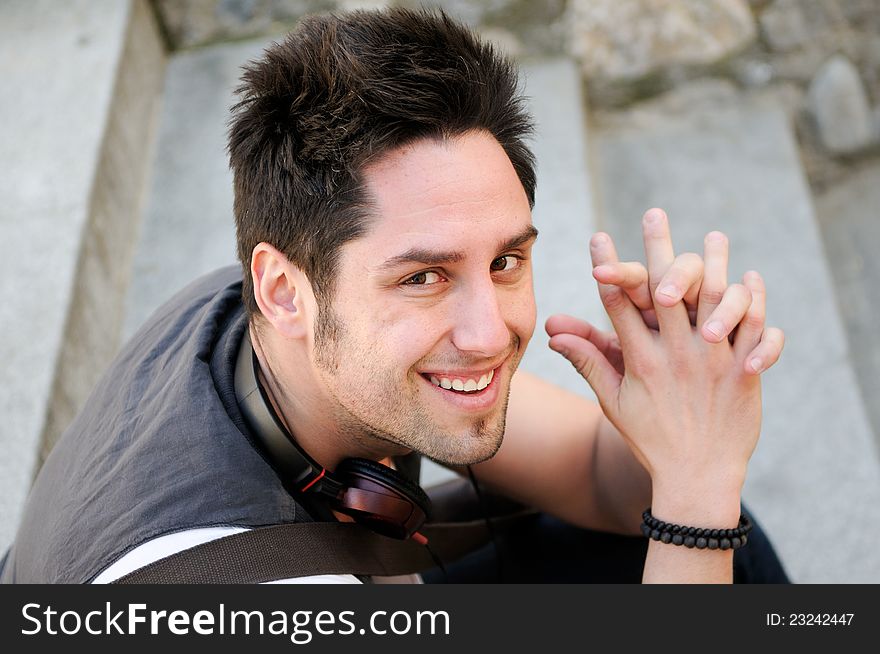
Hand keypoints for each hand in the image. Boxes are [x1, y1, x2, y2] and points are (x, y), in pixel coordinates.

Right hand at [546, 209, 784, 514]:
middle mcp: (677, 354)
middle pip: (666, 289)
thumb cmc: (651, 439)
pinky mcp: (744, 372)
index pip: (619, 303)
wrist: (699, 476)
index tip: (599, 237)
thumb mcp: (614, 402)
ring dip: (715, 264)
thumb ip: (589, 361)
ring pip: (716, 301)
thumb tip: (555, 332)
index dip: (608, 266)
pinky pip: (754, 328)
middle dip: (658, 248)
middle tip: (655, 213)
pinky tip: (751, 276)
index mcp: (641, 360)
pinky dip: (755, 301)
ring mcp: (714, 361)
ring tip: (713, 235)